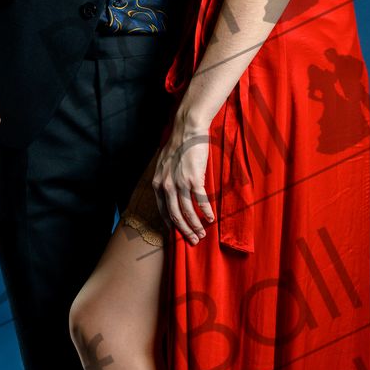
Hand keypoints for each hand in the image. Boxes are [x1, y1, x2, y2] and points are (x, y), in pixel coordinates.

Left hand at [152, 110, 214, 243]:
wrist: (187, 129)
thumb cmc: (178, 145)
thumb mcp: (164, 164)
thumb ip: (165, 180)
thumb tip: (171, 193)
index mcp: (157, 183)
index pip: (163, 211)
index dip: (171, 226)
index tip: (178, 234)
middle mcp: (166, 186)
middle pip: (175, 216)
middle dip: (184, 231)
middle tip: (193, 240)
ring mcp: (179, 183)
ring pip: (187, 212)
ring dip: (196, 226)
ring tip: (202, 234)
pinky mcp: (193, 179)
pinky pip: (201, 201)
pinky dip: (207, 212)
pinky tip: (211, 218)